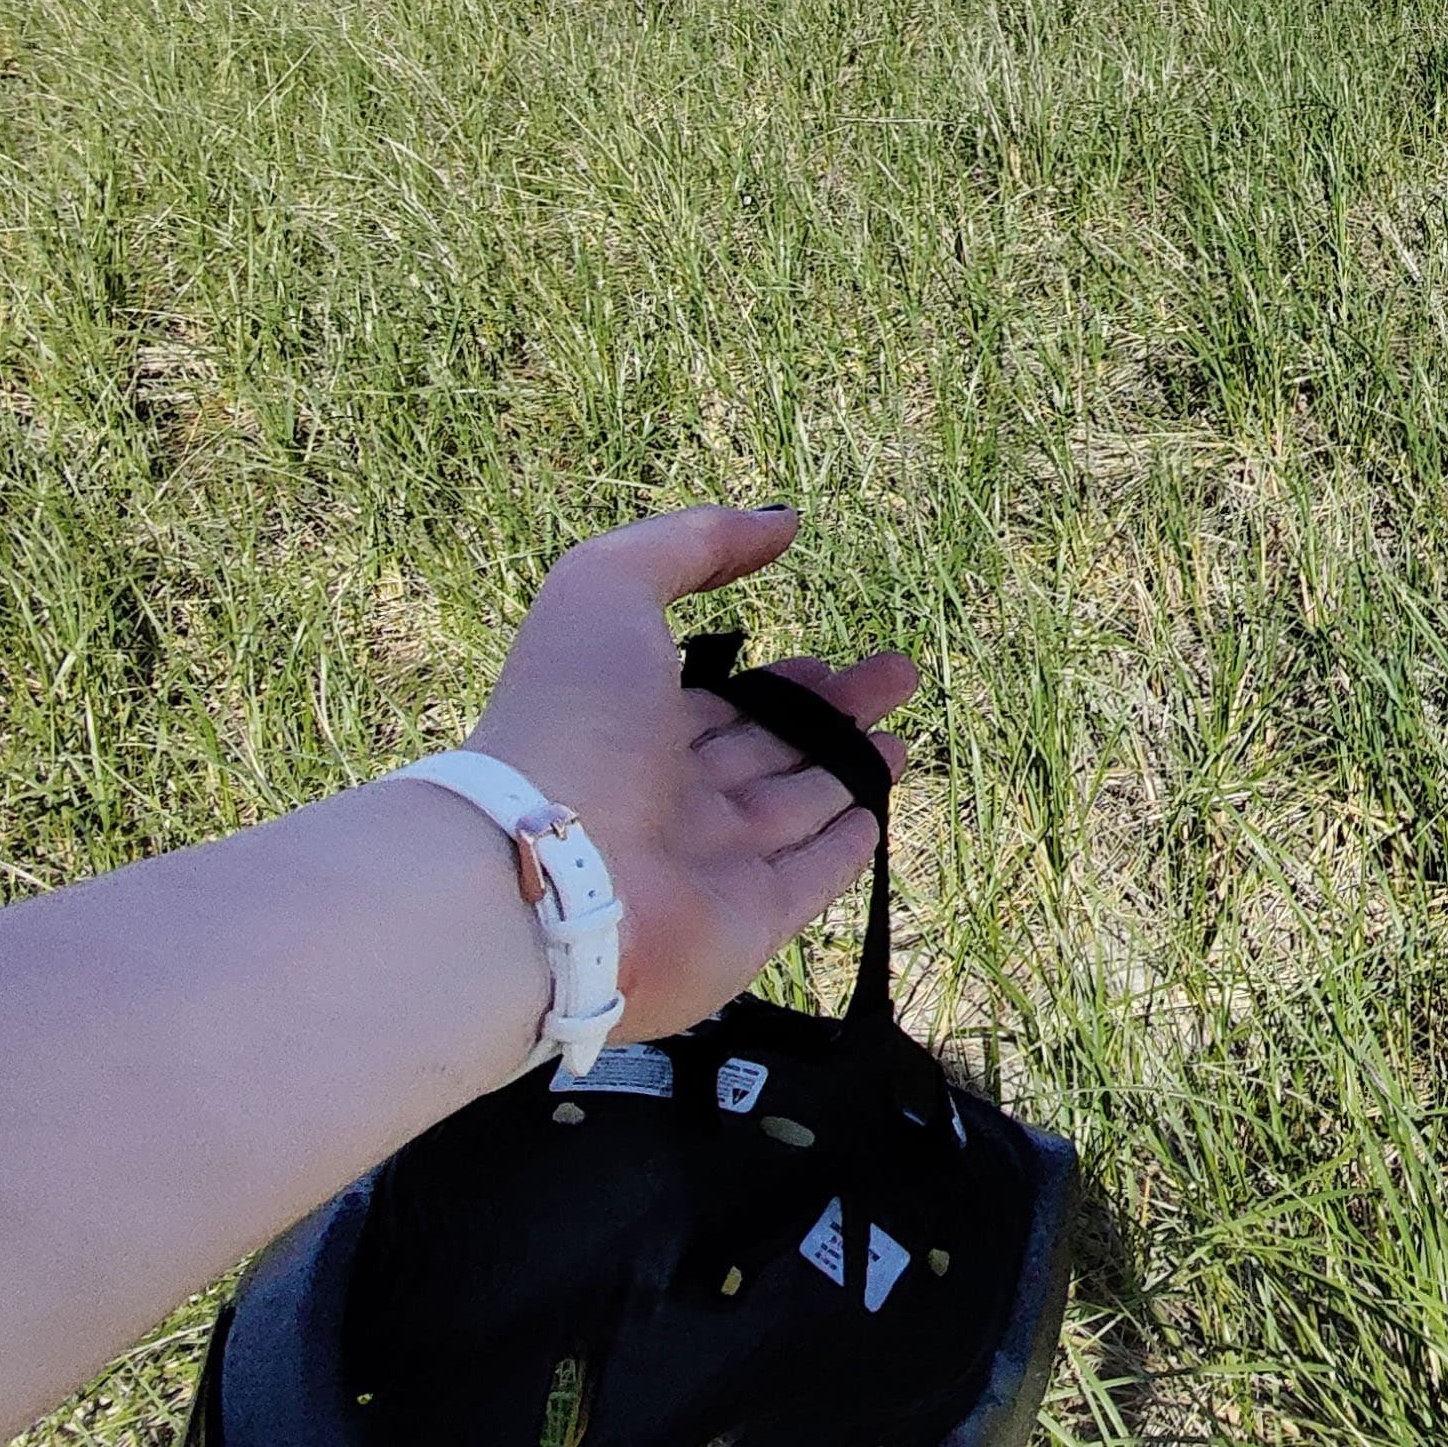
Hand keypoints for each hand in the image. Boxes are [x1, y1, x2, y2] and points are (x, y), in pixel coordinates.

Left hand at [469, 507, 917, 1038]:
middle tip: (896, 676)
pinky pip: (807, 882)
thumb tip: (783, 522)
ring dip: (849, 775)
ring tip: (902, 744)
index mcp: (634, 729)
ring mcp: (709, 867)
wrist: (545, 877)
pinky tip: (872, 820)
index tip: (825, 658)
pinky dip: (843, 851)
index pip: (719, 705)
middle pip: (768, 750)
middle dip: (832, 713)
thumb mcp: (609, 589)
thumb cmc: (574, 720)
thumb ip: (693, 543)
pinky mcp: (747, 924)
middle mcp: (670, 799)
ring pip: (795, 811)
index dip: (776, 680)